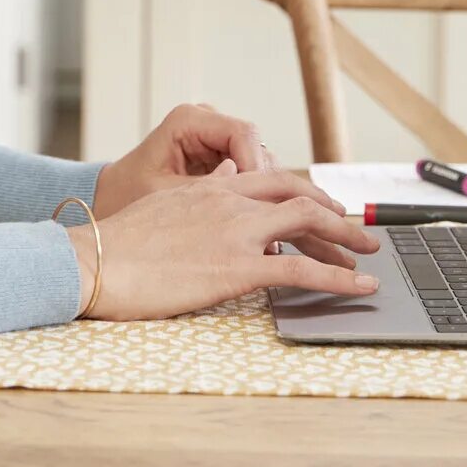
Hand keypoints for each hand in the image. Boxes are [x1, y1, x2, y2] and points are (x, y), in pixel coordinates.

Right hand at [68, 167, 379, 319]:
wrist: (95, 260)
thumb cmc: (113, 245)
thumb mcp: (156, 210)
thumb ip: (188, 205)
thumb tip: (206, 202)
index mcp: (207, 187)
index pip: (269, 179)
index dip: (303, 192)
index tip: (321, 206)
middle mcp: (228, 200)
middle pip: (298, 193)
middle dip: (334, 210)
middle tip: (358, 229)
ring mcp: (235, 231)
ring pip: (309, 222)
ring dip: (347, 237)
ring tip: (371, 252)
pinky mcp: (237, 267)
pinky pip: (302, 271)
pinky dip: (340, 278)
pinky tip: (361, 287)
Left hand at [93, 102, 312, 216]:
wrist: (102, 223)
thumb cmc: (125, 204)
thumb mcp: (167, 198)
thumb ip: (213, 196)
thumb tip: (265, 203)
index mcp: (190, 121)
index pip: (244, 135)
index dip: (261, 171)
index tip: (269, 209)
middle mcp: (208, 125)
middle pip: (261, 152)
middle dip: (284, 191)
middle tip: (309, 223)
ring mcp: (216, 146)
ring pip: (263, 170)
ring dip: (279, 204)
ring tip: (299, 237)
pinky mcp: (220, 169)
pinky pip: (253, 185)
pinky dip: (266, 210)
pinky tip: (281, 240)